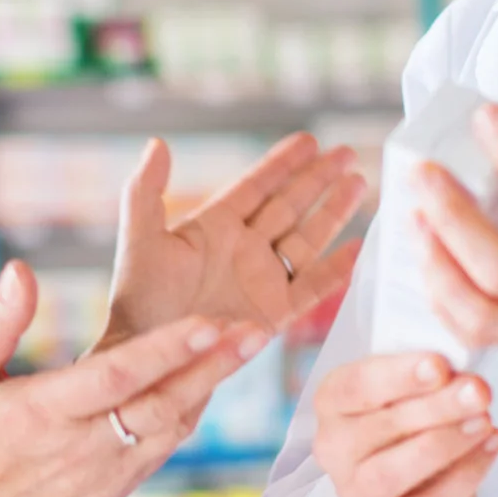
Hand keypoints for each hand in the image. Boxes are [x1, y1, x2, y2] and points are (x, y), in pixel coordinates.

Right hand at [0, 262, 269, 496]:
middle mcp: (81, 448)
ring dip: (211, 388)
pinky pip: (161, 450)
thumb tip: (21, 270)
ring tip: (245, 347)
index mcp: (43, 413)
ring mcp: (102, 476)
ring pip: (171, 429)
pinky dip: (189, 416)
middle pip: (161, 403)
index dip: (167, 350)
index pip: (117, 376)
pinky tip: (210, 384)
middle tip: (254, 330)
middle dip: (213, 366)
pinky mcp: (112, 492)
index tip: (209, 323)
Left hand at [100, 132, 366, 350]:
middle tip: (345, 152)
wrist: (150, 357)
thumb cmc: (139, 301)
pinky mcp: (275, 313)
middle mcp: (244, 249)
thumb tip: (157, 144)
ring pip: (308, 238)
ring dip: (333, 212)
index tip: (309, 140)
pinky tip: (358, 248)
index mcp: (214, 227)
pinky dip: (336, 269)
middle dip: (318, 179)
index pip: (256, 186)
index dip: (283, 163)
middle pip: (290, 205)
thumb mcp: (140, 240)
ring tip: (358, 183)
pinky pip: (313, 286)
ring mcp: (262, 280)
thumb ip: (145, 191)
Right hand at [312, 351, 497, 496]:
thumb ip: (426, 375)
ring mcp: (355, 491)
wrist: (406, 481)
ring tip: (485, 420)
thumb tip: (462, 373)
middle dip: (436, 407)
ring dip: (448, 444)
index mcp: (332, 401)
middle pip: (380, 427)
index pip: (356, 385)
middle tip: (478, 391)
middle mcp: (333, 447)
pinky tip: (490, 446)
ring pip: (396, 472)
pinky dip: (466, 475)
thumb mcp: (408, 387)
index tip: (440, 365)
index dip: (398, 375)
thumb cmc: (406, 418)